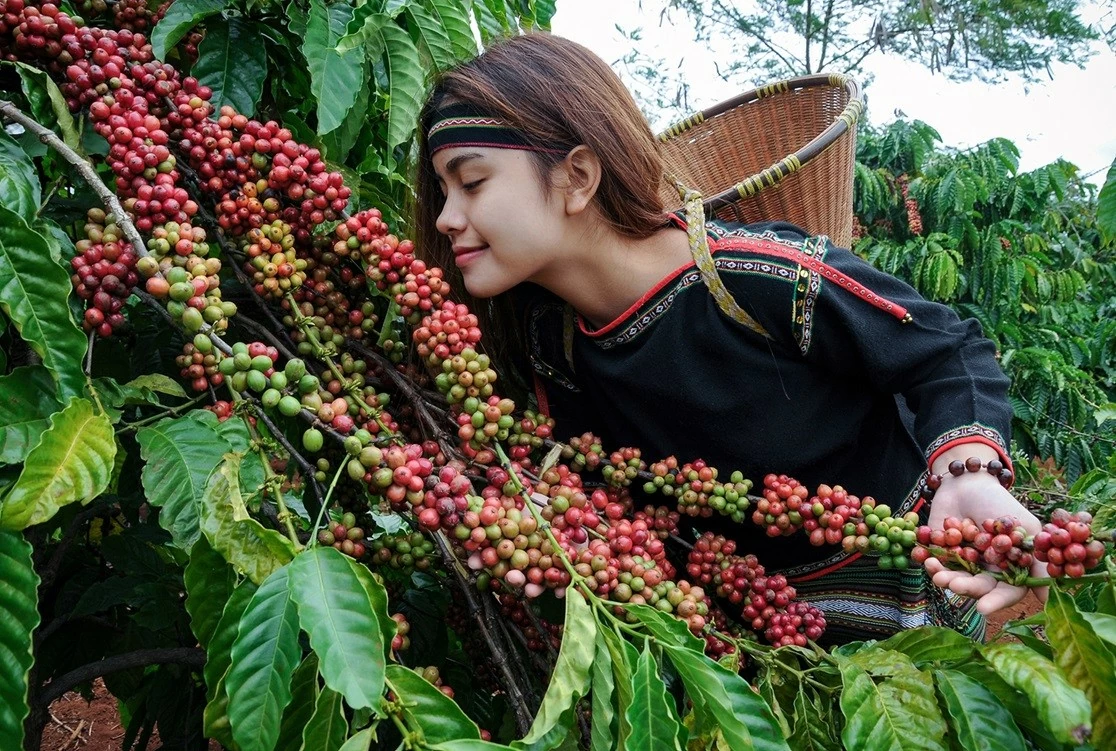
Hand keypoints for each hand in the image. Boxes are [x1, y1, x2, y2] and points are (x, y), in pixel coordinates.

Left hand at [923, 471, 1047, 614]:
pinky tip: (924, 559)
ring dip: (945, 578)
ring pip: (954, 578)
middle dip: (965, 587)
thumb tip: (1050, 597)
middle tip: (953, 585)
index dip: (995, 602)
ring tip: (937, 573)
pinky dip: (928, 563)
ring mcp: (961, 563)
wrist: (968, 483)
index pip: (1006, 593)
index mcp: (1008, 568)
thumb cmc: (1000, 504)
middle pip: (977, 587)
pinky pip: (933, 563)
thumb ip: (1037, 560)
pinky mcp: (939, 553)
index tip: (982, 609)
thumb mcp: (1025, 528)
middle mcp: (985, 570)